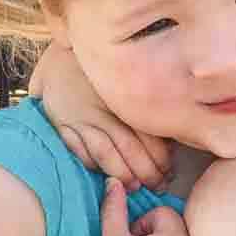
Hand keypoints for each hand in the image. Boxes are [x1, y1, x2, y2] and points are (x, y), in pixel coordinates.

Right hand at [31, 43, 171, 187]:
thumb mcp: (131, 75)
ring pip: (103, 152)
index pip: (147, 133)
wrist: (66, 48)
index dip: (161, 157)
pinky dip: (91, 164)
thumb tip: (175, 130)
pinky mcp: (61, 124)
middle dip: (146, 171)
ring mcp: (79, 117)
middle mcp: (101, 108)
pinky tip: (105, 177)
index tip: (170, 171)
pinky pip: (77, 148)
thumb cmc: (108, 67)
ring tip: (134, 187)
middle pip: (127, 147)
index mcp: (122, 97)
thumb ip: (147, 101)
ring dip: (121, 173)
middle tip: (159, 186)